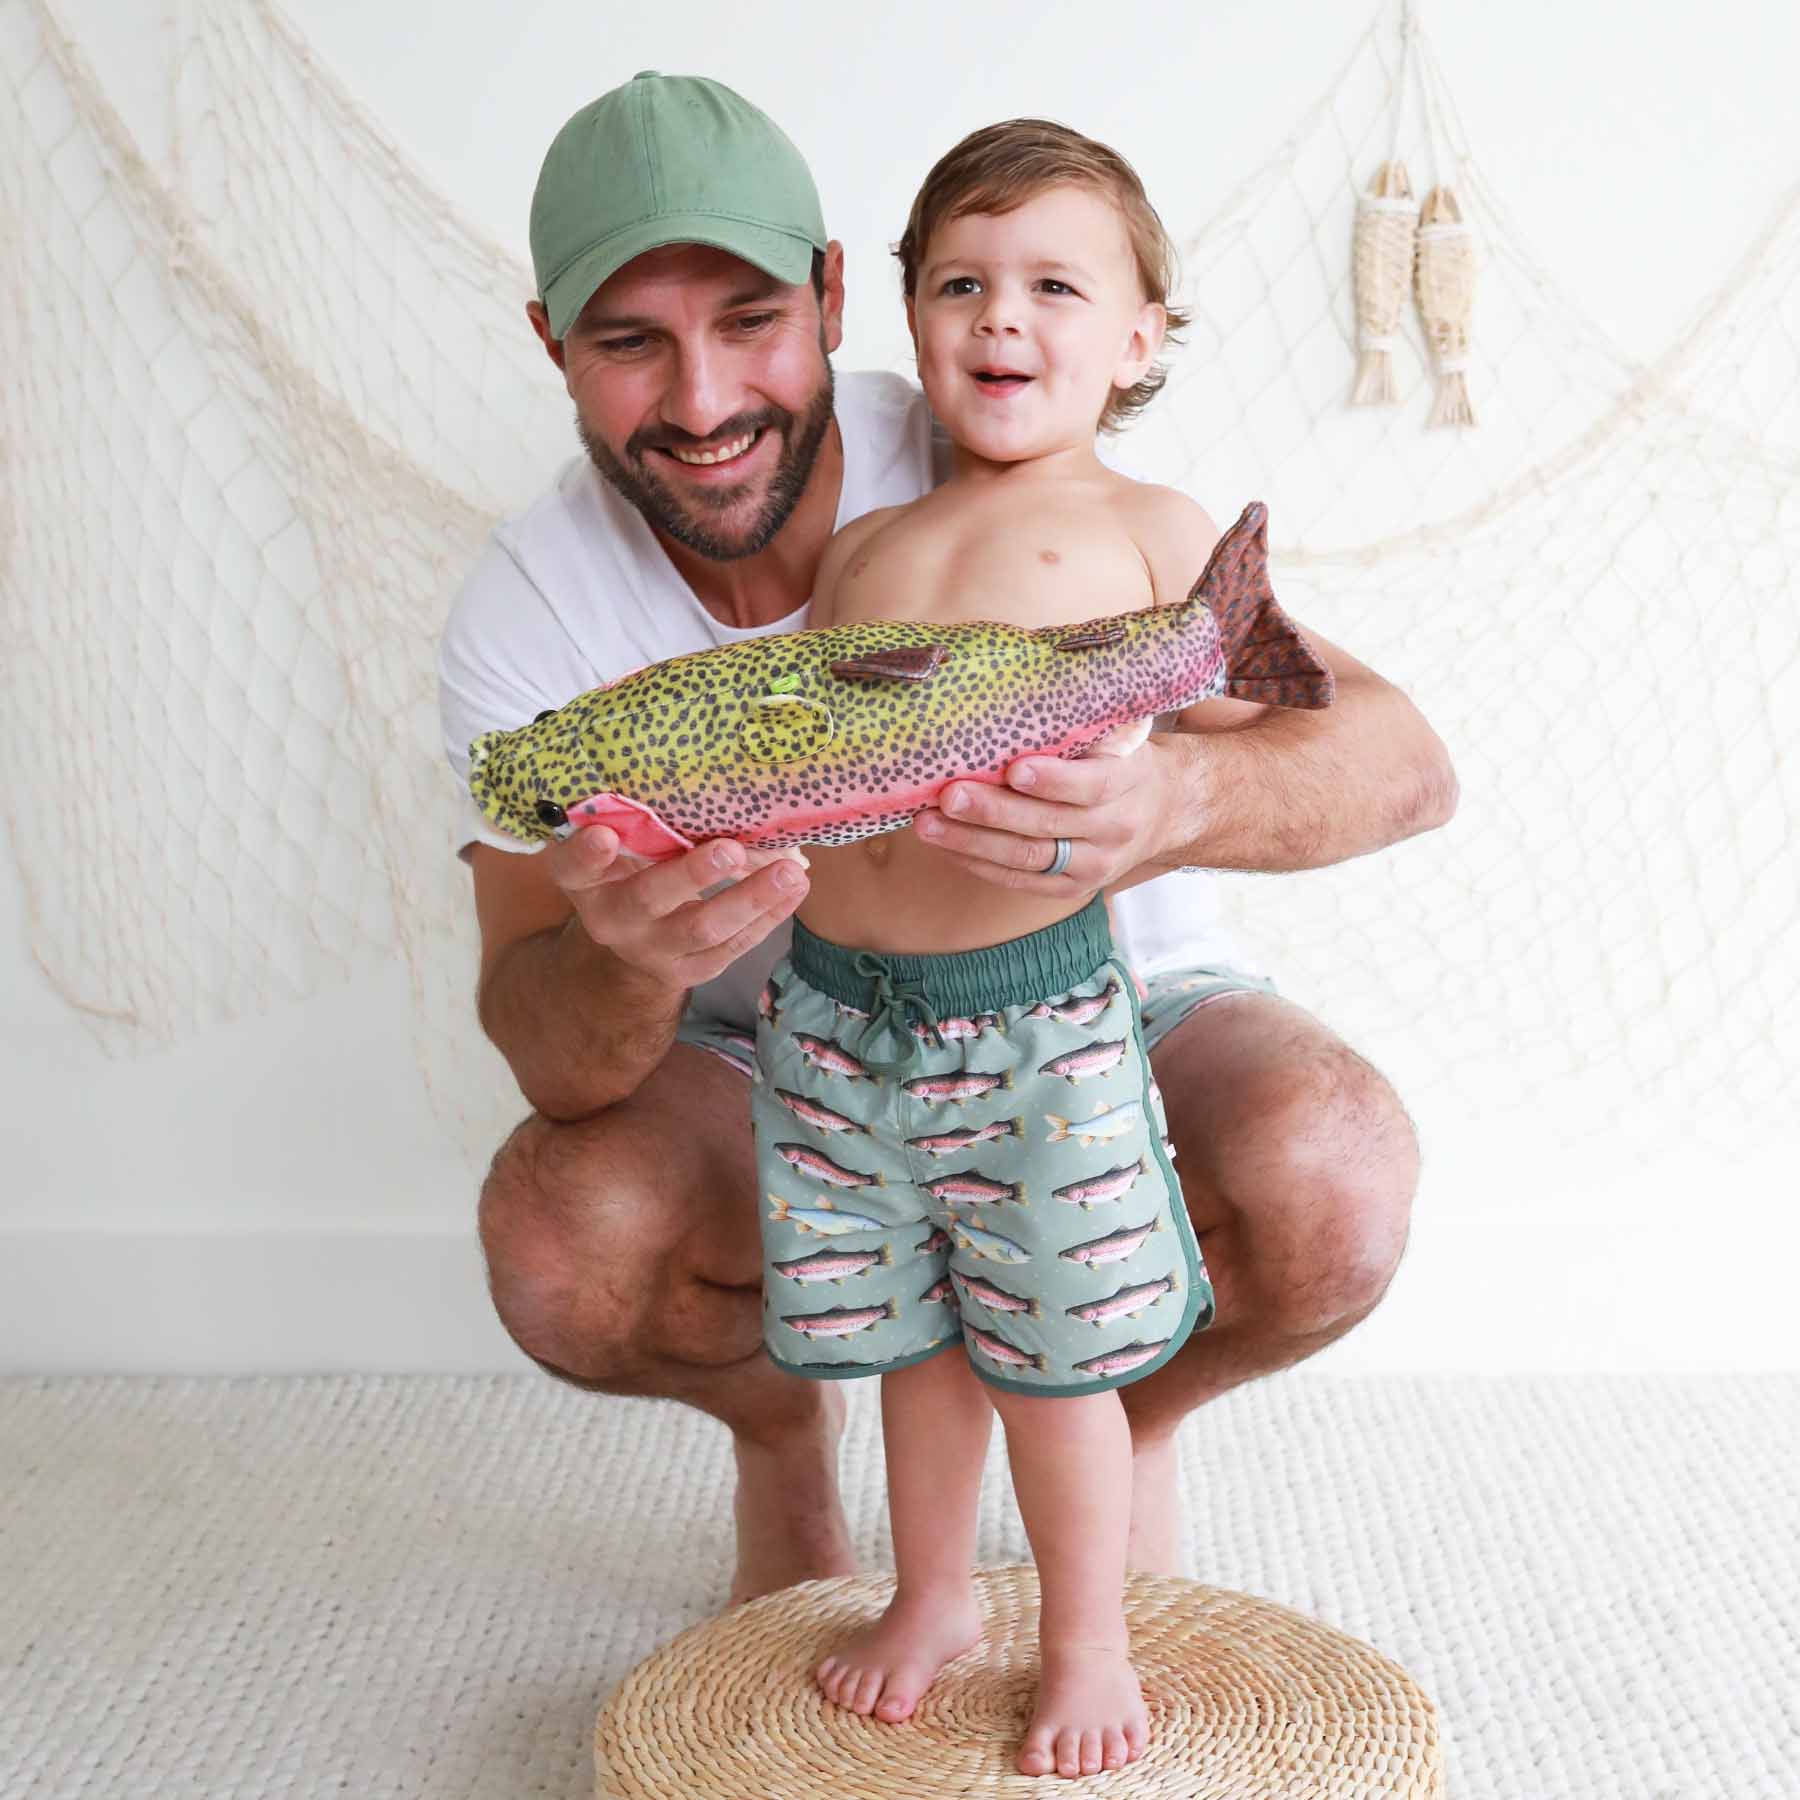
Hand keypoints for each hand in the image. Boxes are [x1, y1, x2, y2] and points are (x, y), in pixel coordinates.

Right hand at [544, 827, 808, 988]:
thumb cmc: (629, 868)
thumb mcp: (616, 843)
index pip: (572, 868)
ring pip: (702, 929)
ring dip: (749, 899)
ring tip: (789, 872)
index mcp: (583, 881)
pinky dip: (767, 917)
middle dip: (692, 875)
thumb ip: (634, 818)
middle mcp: (611, 919)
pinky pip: (732, 948)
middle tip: (730, 849)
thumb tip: (692, 767)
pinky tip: (795, 890)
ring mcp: (652, 950)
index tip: (603, 835)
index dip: (585, 854)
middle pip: (648, 899)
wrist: (634, 941)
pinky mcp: (690, 971)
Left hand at [911, 733, 1172, 894]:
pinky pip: (1019, 880)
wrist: (1166, 812)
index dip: (1052, 780)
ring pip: (1027, 858)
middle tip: (949, 795)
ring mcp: (1094, 866)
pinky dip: (978, 864)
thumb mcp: (1120, 736)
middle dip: (993, 811)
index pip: (1091, 786)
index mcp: (1128, 783)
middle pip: (1048, 825)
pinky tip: (946, 846)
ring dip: (972, 842)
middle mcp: (1114, 830)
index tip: (1013, 769)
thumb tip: (1018, 690)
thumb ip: (1083, 722)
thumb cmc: (1124, 761)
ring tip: (929, 824)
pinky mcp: (1072, 889)